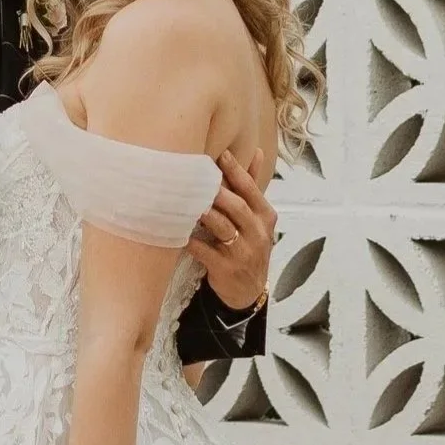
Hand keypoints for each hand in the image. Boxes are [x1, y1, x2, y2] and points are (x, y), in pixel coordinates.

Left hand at [191, 154, 274, 312]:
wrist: (249, 291)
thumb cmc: (249, 246)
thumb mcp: (257, 219)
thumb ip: (252, 188)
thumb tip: (257, 152)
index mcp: (265, 217)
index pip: (251, 190)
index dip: (236, 172)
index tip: (220, 155)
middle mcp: (258, 234)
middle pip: (237, 207)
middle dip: (218, 191)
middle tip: (198, 175)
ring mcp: (243, 253)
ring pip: (223, 228)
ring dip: (205, 213)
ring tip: (188, 199)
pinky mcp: (226, 269)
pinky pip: (206, 252)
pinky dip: (193, 242)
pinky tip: (180, 232)